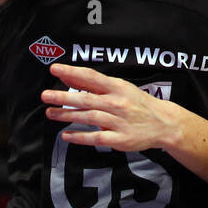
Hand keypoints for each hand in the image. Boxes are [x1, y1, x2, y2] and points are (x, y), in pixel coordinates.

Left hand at [43, 63, 182, 151]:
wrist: (163, 123)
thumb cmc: (138, 103)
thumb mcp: (121, 88)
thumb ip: (97, 85)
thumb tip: (70, 77)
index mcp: (117, 87)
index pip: (91, 77)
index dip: (72, 72)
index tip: (55, 69)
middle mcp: (117, 103)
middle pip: (86, 98)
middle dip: (64, 96)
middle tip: (45, 95)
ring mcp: (118, 121)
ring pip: (88, 117)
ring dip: (67, 115)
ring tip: (50, 113)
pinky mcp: (119, 139)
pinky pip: (96, 138)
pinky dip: (80, 137)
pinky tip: (66, 135)